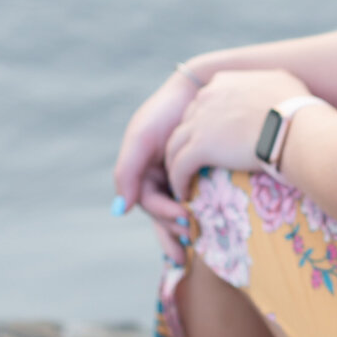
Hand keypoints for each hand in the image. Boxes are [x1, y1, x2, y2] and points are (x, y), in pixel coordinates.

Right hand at [113, 69, 202, 261]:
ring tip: (202, 247)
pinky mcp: (205, 176)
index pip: (151, 205)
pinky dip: (206, 215)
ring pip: (182, 213)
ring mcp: (183, 179)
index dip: (165, 216)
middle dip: (174, 234)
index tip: (185, 221)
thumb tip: (120, 210)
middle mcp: (163, 180)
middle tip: (190, 246)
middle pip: (165, 216)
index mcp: (145, 174)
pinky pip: (203, 202)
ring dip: (188, 231)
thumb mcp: (141, 138)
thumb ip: (126, 172)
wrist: (202, 89)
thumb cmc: (166, 111)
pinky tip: (216, 230)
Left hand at [164, 69, 314, 206]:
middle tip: (195, 161)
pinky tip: (183, 194)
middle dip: (189, 141)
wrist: (296, 127)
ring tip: (182, 180)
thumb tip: (273, 91)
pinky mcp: (201, 147)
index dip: (206, 121)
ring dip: (176, 163)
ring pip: (176, 144)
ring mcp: (201, 121)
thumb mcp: (281, 82)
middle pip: (187, 122)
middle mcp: (208, 96)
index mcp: (224, 82)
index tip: (212, 138)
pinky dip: (178, 181)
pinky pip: (179, 167)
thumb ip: (266, 85)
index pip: (205, 101)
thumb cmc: (298, 109)